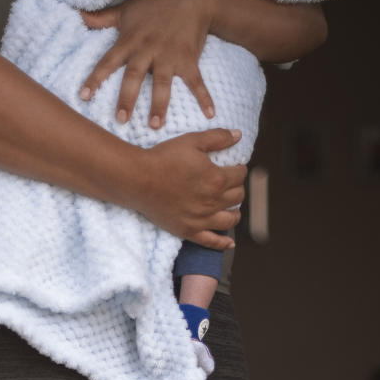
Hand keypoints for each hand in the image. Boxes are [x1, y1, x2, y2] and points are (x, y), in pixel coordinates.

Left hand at [80, 0, 214, 128]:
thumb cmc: (154, 4)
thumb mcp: (126, 9)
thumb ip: (102, 18)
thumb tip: (78, 16)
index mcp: (130, 41)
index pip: (108, 62)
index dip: (95, 79)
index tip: (83, 97)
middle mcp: (147, 49)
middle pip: (134, 76)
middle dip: (127, 98)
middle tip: (121, 120)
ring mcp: (169, 55)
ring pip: (162, 83)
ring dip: (159, 104)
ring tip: (155, 126)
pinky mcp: (189, 59)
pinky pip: (196, 81)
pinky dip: (204, 97)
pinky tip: (210, 114)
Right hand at [130, 128, 245, 247]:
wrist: (140, 179)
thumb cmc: (165, 158)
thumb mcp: (193, 141)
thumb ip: (218, 138)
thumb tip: (238, 136)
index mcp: (217, 179)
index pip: (240, 175)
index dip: (239, 169)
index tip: (234, 167)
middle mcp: (213, 202)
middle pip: (238, 196)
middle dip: (237, 188)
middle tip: (230, 184)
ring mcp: (202, 219)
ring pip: (230, 219)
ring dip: (235, 212)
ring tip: (231, 208)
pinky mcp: (189, 231)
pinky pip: (211, 242)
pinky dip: (223, 244)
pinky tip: (230, 244)